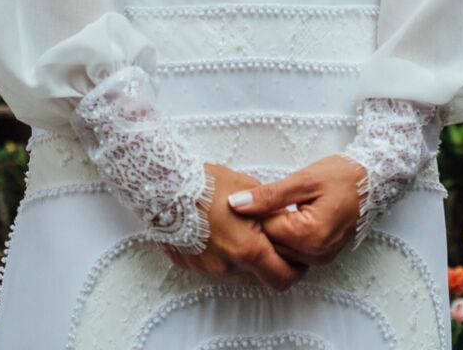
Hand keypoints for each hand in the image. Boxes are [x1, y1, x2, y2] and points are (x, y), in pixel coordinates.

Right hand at [160, 163, 304, 290]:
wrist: (165, 186)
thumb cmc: (208, 184)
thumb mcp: (248, 190)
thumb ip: (271, 212)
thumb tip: (286, 221)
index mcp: (248, 249)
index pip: (284, 278)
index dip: (295, 270)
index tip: (297, 257)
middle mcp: (228, 266)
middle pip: (259, 273)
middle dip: (267, 258)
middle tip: (266, 234)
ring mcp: (207, 268)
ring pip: (236, 267)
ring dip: (241, 252)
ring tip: (234, 224)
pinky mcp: (190, 264)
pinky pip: (214, 261)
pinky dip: (220, 250)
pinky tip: (214, 227)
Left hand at [224, 155, 364, 267]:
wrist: (373, 182)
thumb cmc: (342, 176)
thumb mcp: (304, 180)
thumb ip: (268, 195)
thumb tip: (235, 204)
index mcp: (310, 236)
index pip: (265, 232)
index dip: (255, 214)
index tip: (255, 196)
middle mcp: (316, 254)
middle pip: (272, 246)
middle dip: (263, 224)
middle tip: (264, 200)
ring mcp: (321, 258)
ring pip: (281, 251)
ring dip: (274, 231)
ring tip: (276, 206)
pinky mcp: (322, 256)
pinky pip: (294, 252)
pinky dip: (286, 236)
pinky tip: (286, 216)